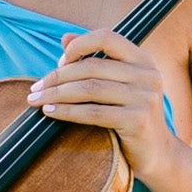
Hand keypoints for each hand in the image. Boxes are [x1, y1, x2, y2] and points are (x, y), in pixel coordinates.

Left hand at [28, 30, 172, 166]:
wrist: (157, 153)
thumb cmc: (131, 116)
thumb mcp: (119, 84)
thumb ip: (95, 60)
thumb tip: (65, 38)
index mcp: (143, 60)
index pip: (105, 37)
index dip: (78, 46)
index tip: (58, 63)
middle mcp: (147, 74)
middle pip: (92, 67)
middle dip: (57, 77)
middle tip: (35, 88)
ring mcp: (145, 97)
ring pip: (89, 89)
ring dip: (56, 94)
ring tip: (37, 100)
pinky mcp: (138, 121)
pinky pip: (94, 112)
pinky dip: (67, 112)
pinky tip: (51, 113)